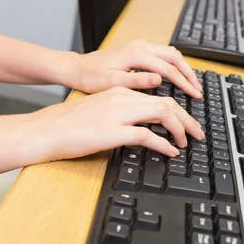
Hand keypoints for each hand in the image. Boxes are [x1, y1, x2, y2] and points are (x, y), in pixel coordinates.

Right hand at [22, 87, 204, 164]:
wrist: (46, 130)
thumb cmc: (68, 124)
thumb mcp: (100, 111)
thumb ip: (122, 113)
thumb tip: (143, 128)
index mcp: (119, 91)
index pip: (159, 96)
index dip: (178, 111)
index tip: (187, 123)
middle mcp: (122, 98)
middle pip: (167, 103)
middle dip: (187, 119)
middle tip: (198, 134)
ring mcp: (118, 113)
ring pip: (162, 113)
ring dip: (180, 129)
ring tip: (187, 143)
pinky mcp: (113, 131)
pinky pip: (147, 135)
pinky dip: (164, 144)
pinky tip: (170, 152)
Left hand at [72, 40, 202, 98]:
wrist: (78, 68)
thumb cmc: (91, 77)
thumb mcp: (113, 83)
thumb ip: (137, 80)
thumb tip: (159, 79)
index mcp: (136, 54)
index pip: (169, 68)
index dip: (184, 83)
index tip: (194, 95)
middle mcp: (141, 46)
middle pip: (175, 57)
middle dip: (189, 74)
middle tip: (198, 91)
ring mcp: (140, 46)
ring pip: (171, 53)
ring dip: (184, 68)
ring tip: (192, 85)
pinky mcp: (138, 50)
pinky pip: (163, 54)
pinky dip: (175, 65)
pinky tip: (178, 76)